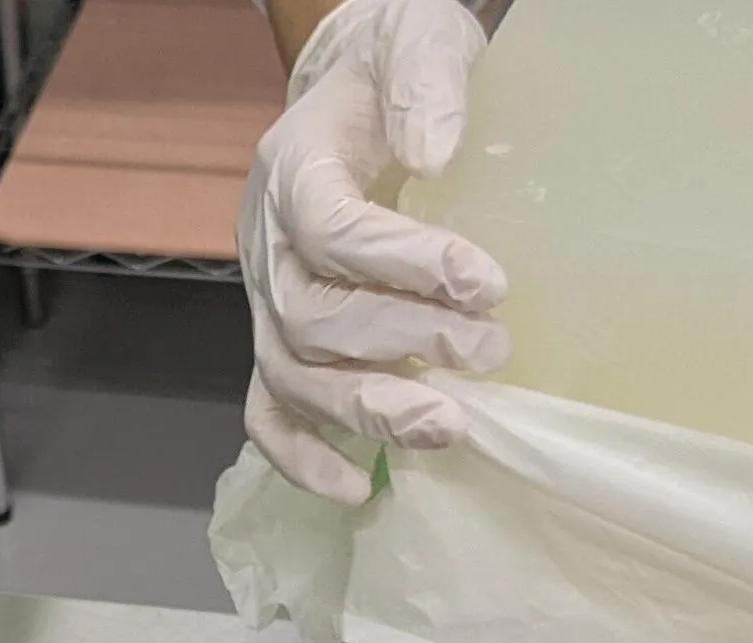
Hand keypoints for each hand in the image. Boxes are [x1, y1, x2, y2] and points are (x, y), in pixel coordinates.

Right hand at [240, 0, 510, 503]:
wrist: (356, 92)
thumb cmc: (388, 74)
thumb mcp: (414, 40)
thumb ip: (425, 80)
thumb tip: (435, 152)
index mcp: (292, 170)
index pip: (332, 231)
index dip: (405, 264)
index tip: (485, 282)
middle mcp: (265, 245)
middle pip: (311, 317)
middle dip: (400, 343)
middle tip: (487, 349)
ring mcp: (266, 302)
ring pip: (293, 375)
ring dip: (368, 410)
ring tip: (448, 426)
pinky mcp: (278, 341)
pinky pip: (268, 411)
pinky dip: (302, 457)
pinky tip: (358, 487)